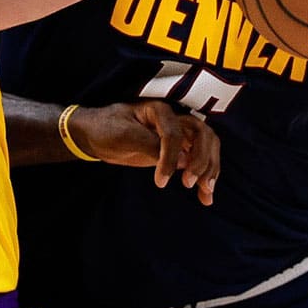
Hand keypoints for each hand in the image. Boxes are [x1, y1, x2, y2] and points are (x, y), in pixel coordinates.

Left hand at [72, 100, 220, 204]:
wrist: (96, 133)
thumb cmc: (107, 129)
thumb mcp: (123, 136)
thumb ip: (151, 146)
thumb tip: (184, 161)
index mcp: (159, 110)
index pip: (174, 133)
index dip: (170, 158)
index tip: (160, 182)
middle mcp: (174, 119)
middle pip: (202, 135)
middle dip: (202, 160)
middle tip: (190, 184)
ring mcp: (178, 134)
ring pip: (207, 147)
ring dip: (211, 169)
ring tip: (206, 193)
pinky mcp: (177, 150)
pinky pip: (198, 159)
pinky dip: (205, 176)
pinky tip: (205, 196)